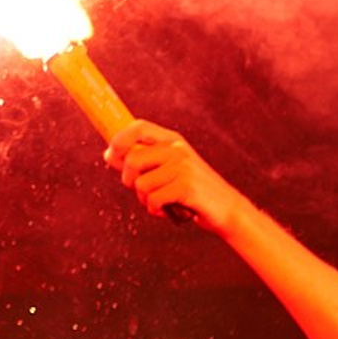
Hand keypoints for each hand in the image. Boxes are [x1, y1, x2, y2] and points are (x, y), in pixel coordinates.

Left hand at [105, 122, 240, 230]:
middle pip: (131, 160)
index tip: (111, 156)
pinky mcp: (187, 186)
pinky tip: (171, 211)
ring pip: (140, 184)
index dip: (118, 140)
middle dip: (129, 182)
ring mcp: (183, 167)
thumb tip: (108, 154)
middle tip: (144, 191)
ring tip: (163, 202)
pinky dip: (156, 210)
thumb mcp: (169, 170)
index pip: (138, 127)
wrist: (228, 209)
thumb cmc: (192, 191)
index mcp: (172, 141)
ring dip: (146, 200)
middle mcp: (177, 150)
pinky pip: (153, 200)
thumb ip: (142, 161)